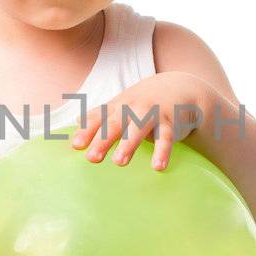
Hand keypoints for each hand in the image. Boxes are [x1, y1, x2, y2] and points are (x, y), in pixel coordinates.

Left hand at [71, 72, 215, 170]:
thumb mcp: (121, 104)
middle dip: (103, 140)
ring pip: (139, 129)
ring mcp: (151, 114)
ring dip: (129, 144)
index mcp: (118, 106)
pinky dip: (163, 152)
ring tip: (119, 163)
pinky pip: (166, 138)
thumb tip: (75, 121)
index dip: (87, 130)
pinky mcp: (170, 123)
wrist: (180, 88)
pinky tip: (158, 167)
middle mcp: (132, 108)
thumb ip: (100, 114)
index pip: (99, 118)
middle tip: (92, 158)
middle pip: (115, 124)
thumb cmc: (143, 102)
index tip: (76, 146)